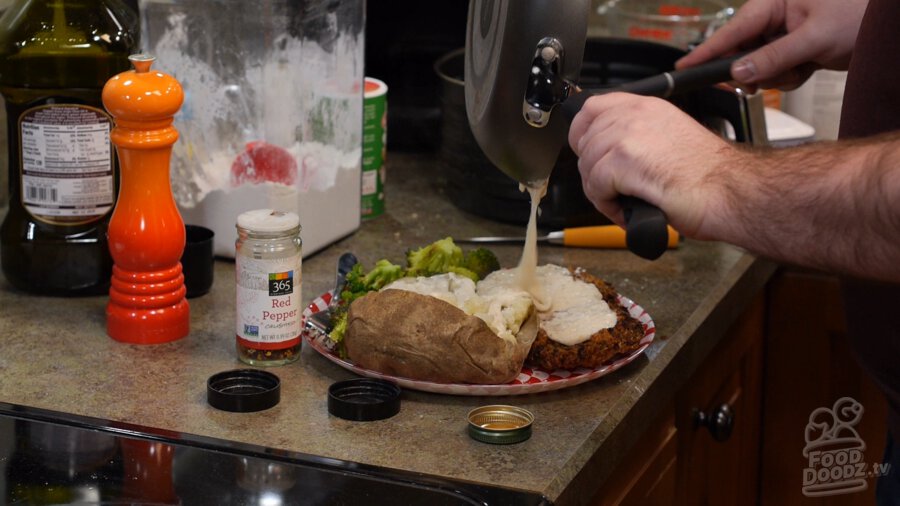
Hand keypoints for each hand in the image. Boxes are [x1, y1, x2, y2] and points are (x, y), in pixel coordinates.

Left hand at [568, 93, 742, 239]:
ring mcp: (628, 135)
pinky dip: (606, 205)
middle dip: (593, 171)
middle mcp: (635, 115)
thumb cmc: (709, 175)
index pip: (591, 108)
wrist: (730, 190)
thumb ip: (638, 137)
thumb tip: (609, 155)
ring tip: (623, 202)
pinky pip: (595, 186)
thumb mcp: (668, 138)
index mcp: (646, 106)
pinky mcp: (624, 161)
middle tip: (612, 189)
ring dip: (599, 192)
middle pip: (584, 141)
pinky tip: (626, 209)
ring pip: (587, 166)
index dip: (583, 135)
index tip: (591, 156)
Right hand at [676, 0, 867, 90]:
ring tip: (801, 68)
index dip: (707, 51)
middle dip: (754, 71)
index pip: (731, 31)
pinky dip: (788, 78)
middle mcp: (775, 18)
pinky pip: (776, 73)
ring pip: (759, 67)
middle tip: (760, 81)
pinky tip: (807, 69)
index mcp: (773, 3)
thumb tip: (740, 73)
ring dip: (777, 76)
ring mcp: (783, 35)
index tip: (684, 68)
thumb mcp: (814, 38)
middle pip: (742, 53)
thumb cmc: (861, 15)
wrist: (887, 29)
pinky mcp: (793, 51)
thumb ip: (774, 56)